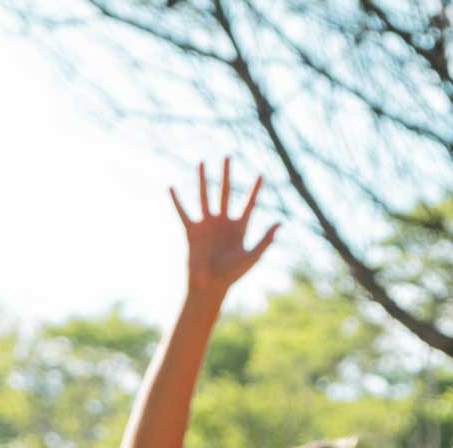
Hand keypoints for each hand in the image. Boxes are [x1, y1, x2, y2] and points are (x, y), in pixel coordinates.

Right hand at [171, 158, 277, 297]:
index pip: (249, 203)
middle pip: (225, 192)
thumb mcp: (252, 257)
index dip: (255, 189)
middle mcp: (223, 222)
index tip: (261, 174)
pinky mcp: (192, 231)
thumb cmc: (232, 275)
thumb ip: (265, 239)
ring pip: (204, 196)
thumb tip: (280, 223)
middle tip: (228, 156)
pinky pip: (183, 212)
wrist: (210, 286)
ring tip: (202, 162)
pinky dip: (177, 200)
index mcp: (239, 227)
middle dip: (227, 174)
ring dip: (203, 179)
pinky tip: (171, 187)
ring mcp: (207, 225)